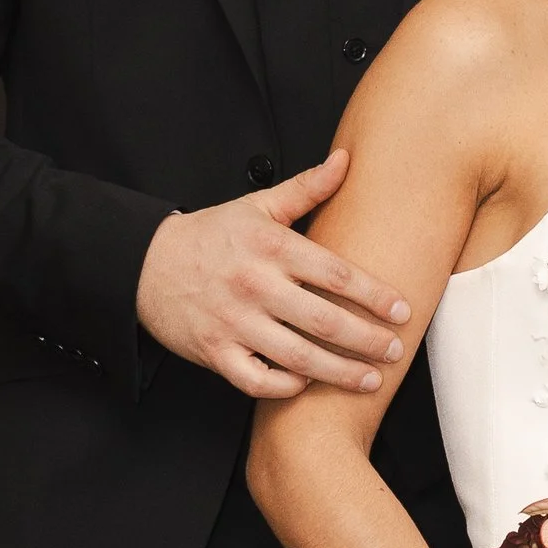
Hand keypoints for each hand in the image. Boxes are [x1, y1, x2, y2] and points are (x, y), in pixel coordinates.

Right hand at [135, 153, 409, 402]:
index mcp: (270, 247)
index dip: (374, 295)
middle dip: (367, 340)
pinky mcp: (215, 352)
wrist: (145, 264)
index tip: (401, 311)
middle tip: (395, 351)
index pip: (336, 274)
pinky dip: (285, 387)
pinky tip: (308, 385)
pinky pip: (257, 379)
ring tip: (370, 380)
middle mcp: (255, 286)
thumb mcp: (256, 206)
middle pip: (324, 321)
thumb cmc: (209, 236)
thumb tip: (345, 160)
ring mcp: (234, 322)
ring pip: (298, 357)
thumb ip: (306, 188)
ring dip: (339, 372)